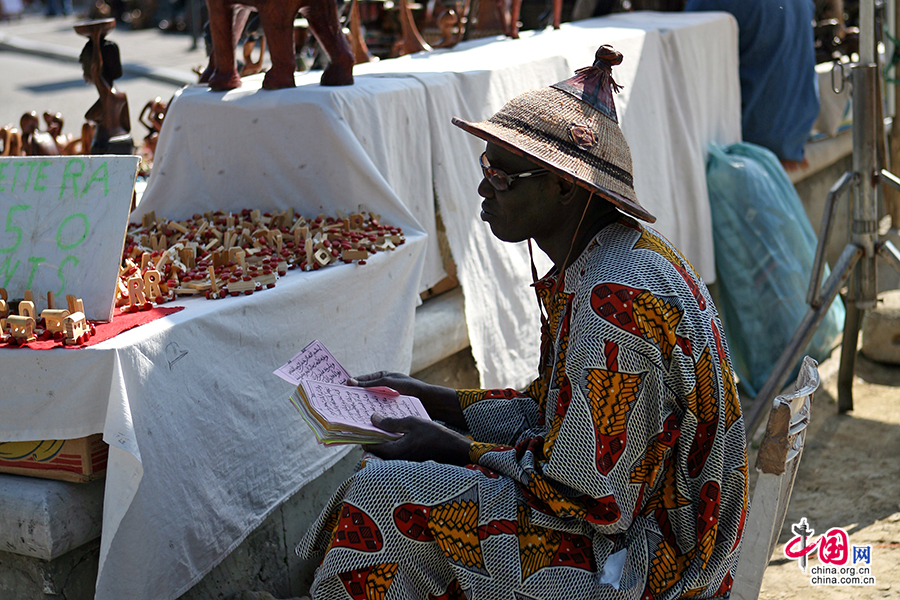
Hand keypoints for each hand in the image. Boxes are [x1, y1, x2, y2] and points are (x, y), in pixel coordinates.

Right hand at [348, 372, 465, 427]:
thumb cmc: (410, 387)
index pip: (362, 381)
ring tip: (352, 417)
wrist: (429, 401)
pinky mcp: (392, 410)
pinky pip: (379, 413)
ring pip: (371, 405)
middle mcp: (384, 387)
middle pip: (365, 394)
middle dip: (355, 400)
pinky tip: (367, 423)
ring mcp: (387, 399)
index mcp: (382, 377)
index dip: (351, 386)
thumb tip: (349, 382)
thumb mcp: (387, 382)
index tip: (339, 392)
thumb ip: (370, 383)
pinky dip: (373, 416)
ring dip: (364, 410)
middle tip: (343, 407)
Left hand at [364, 414, 471, 464]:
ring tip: (384, 424)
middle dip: (372, 437)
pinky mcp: (408, 461)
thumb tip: (373, 418)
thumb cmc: (435, 435)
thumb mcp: (412, 422)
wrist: (454, 449)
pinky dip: (391, 443)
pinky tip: (396, 431)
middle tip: (372, 422)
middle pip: (375, 450)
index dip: (364, 435)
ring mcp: (402, 462)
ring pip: (384, 452)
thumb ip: (391, 422)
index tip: (362, 424)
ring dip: (382, 440)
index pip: (369, 446)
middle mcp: (396, 460)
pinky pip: (394, 452)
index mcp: (394, 451)